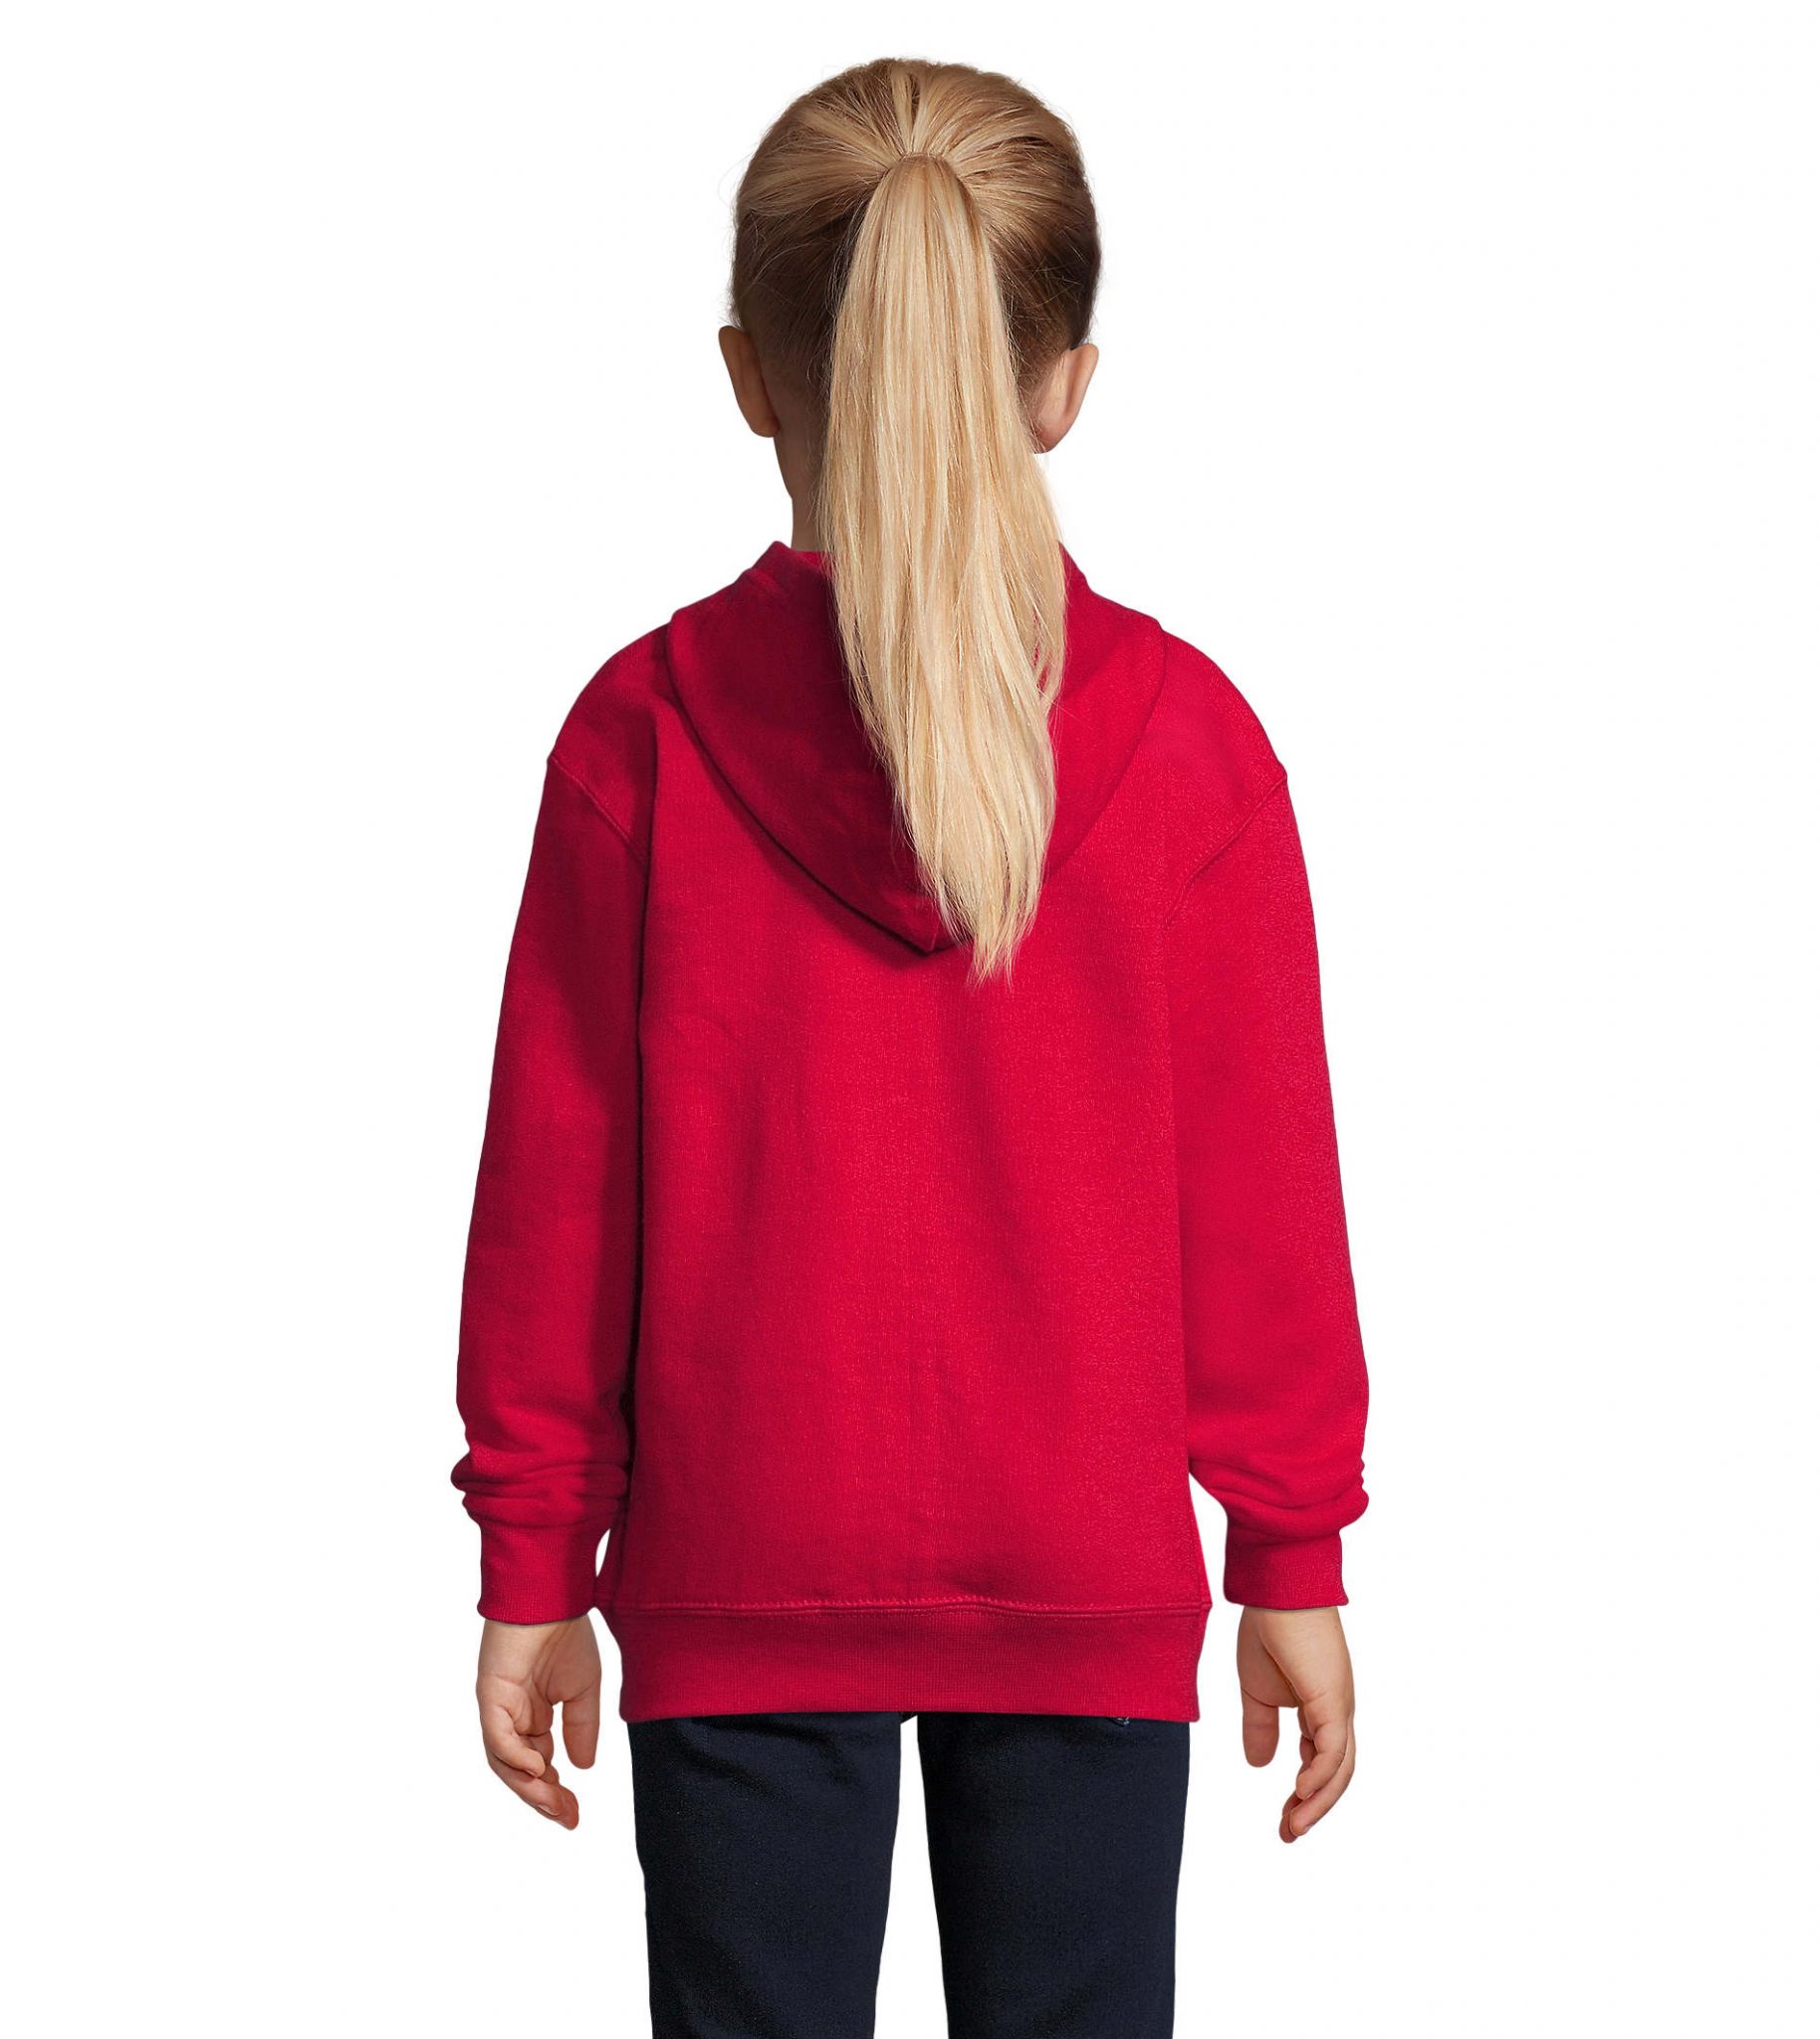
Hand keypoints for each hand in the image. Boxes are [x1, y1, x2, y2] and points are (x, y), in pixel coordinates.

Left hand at [475, 1616, 601, 1828]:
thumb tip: (582, 1768)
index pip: (539, 1766)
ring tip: (554, 1803)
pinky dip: (514, 1756)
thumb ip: (581, 1729)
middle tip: (568, 1817)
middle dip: (542, 1799)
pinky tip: (538, 1768)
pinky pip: (497, 1736)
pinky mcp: (490, 1694)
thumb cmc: (566, 1634)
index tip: (575, 1816)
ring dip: (528, 1787)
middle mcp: (512, 1717)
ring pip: (505, 1762)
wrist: (553, 1597)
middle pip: (519, 1772)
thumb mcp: (584, 1690)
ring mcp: (499, 1708)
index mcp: (533, 1716)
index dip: (555, 1794)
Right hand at [1237, 1605, 1355, 1842]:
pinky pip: (1332, 1749)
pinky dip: (1320, 1776)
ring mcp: (1339, 1705)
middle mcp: (1337, 1711)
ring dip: (1317, 1803)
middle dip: (1313, 1808)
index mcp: (1320, 1707)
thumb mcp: (1256, 1689)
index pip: (1320, 1761)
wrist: (1275, 1590)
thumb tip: (1260, 1766)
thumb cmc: (1268, 1629)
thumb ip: (1260, 1727)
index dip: (1303, 1793)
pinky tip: (1301, 1793)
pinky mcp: (1333, 1699)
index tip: (1284, 1820)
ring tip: (1292, 1828)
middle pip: (1335, 1773)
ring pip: (1339, 1769)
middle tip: (1288, 1835)